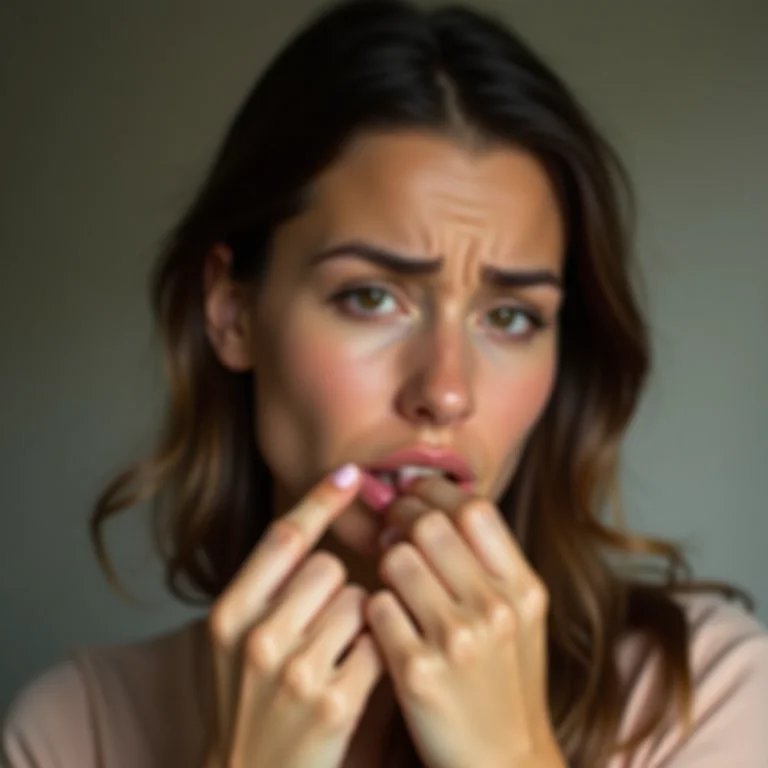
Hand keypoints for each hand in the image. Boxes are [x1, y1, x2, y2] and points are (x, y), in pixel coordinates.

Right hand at [206, 464, 383, 767]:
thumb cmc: (251, 699)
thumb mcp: (236, 639)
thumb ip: (269, 586)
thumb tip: (316, 523)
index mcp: (229, 614)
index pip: (282, 538)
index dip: (319, 500)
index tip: (350, 473)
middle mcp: (257, 638)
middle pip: (329, 568)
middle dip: (336, 588)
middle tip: (321, 627)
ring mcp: (295, 673)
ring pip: (358, 602)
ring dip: (358, 622)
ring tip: (334, 658)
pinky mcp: (333, 705)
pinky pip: (377, 643)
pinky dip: (374, 654)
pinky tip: (352, 679)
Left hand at [367, 476, 564, 767]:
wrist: (502, 763)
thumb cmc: (504, 681)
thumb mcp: (520, 617)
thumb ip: (489, 562)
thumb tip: (435, 503)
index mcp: (524, 589)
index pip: (474, 508)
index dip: (435, 492)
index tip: (414, 494)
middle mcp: (495, 609)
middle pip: (429, 524)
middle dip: (400, 518)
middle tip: (391, 528)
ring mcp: (457, 642)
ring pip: (396, 560)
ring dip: (385, 563)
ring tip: (390, 577)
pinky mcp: (416, 673)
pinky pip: (376, 607)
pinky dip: (374, 606)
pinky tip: (384, 619)